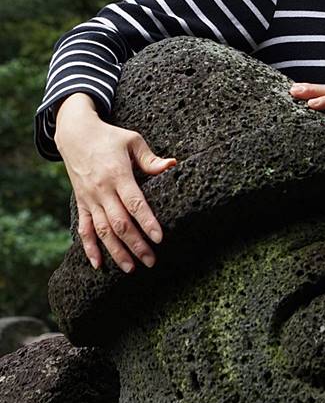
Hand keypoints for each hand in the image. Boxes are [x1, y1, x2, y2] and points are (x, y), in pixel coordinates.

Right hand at [54, 94, 176, 271]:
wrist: (75, 134)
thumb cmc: (110, 137)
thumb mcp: (132, 141)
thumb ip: (150, 158)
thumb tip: (172, 165)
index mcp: (118, 174)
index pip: (134, 203)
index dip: (147, 221)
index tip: (159, 238)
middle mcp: (102, 190)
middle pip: (120, 223)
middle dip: (136, 244)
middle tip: (151, 261)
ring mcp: (89, 199)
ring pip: (102, 230)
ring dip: (116, 251)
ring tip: (131, 268)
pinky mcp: (81, 203)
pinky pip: (83, 229)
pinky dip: (89, 248)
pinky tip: (98, 264)